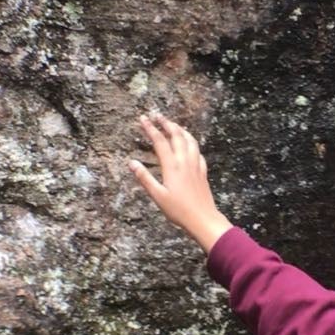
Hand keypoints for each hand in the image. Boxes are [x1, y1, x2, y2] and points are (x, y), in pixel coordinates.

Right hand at [129, 113, 232, 252]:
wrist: (202, 218)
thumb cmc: (178, 210)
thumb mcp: (157, 196)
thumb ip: (144, 178)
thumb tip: (132, 163)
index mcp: (172, 166)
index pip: (160, 141)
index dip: (150, 128)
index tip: (143, 118)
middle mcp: (185, 162)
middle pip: (176, 135)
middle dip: (166, 123)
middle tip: (157, 115)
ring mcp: (195, 165)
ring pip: (190, 140)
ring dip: (180, 130)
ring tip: (174, 125)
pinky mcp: (202, 172)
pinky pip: (198, 151)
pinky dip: (192, 143)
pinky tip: (190, 145)